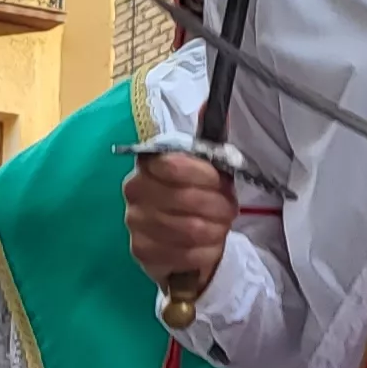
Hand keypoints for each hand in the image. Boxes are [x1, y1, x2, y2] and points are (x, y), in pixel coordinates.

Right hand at [123, 152, 235, 301]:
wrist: (181, 237)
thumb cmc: (196, 196)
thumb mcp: (206, 171)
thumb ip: (209, 147)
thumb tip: (208, 113)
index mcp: (149, 164)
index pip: (176, 165)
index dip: (207, 176)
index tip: (222, 184)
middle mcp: (135, 190)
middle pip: (186, 198)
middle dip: (218, 206)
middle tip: (230, 210)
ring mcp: (135, 222)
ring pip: (189, 229)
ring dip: (215, 230)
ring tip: (222, 227)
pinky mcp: (142, 252)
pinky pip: (185, 254)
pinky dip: (206, 252)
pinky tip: (210, 246)